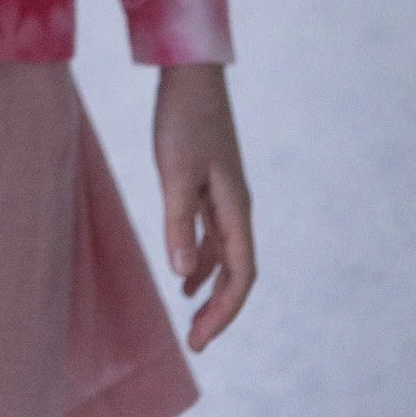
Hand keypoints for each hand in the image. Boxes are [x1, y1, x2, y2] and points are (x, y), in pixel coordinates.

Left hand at [152, 63, 255, 351]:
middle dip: (219, 311)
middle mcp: (236, 208)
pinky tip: (182, 276)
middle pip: (237, 274)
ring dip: (210, 289)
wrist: (189, 74)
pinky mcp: (209, 184)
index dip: (224, 314)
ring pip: (225, 257)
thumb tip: (182, 276)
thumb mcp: (175, 172)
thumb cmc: (182, 120)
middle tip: (194, 342)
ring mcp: (224, 197)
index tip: (199, 341)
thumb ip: (179, 222)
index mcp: (235, 209)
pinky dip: (200, 260)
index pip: (240, 277)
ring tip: (188, 319)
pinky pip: (212, 236)